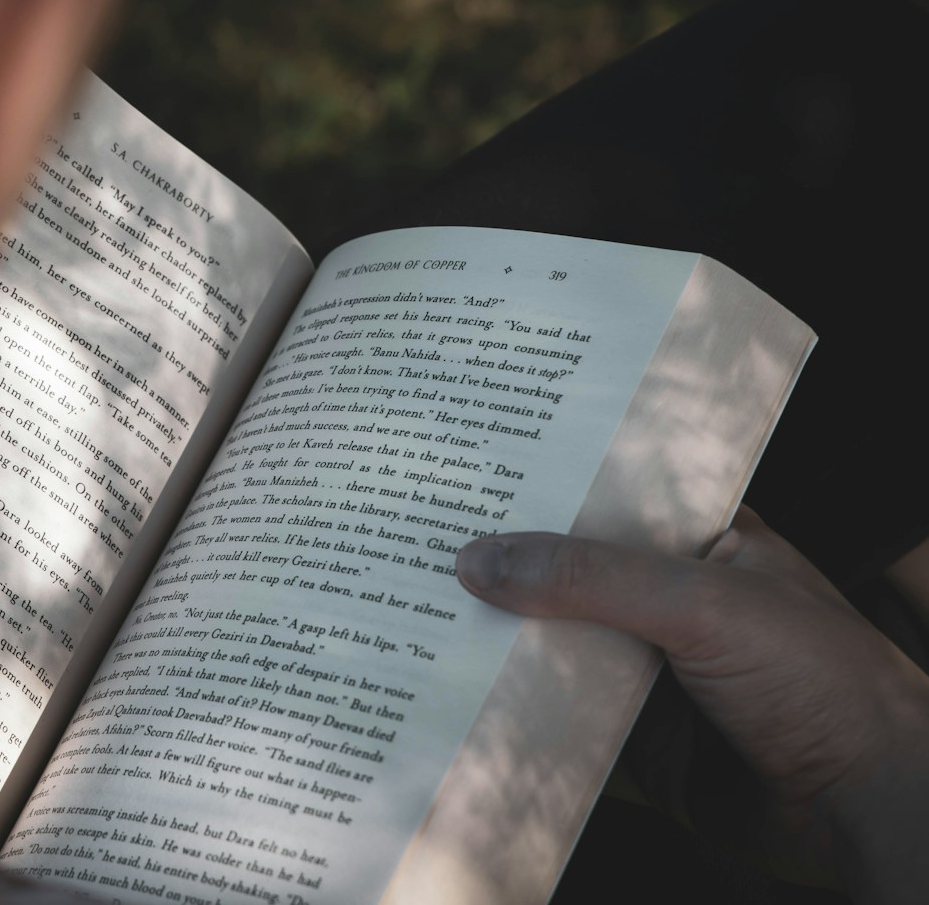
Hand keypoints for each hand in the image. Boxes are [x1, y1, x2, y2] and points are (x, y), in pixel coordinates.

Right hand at [456, 508, 928, 904]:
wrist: (865, 811)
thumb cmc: (823, 685)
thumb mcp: (705, 604)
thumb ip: (593, 579)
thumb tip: (483, 559)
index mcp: (706, 544)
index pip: (611, 500)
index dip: (546, 488)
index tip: (469, 473)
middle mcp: (674, 603)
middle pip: (571, 576)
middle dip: (507, 567)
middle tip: (423, 540)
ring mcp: (653, 672)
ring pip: (558, 646)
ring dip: (502, 639)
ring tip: (418, 608)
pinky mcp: (636, 739)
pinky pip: (561, 715)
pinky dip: (516, 707)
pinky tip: (460, 690)